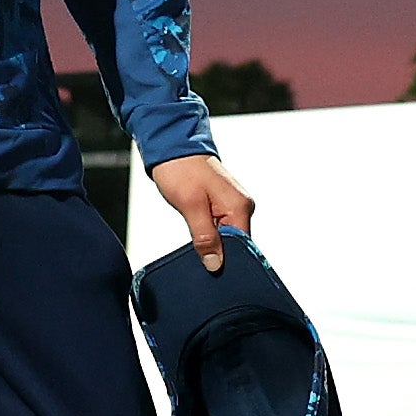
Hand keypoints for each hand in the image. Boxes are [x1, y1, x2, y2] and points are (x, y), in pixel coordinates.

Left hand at [147, 150, 254, 265]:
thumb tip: (215, 263)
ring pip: (226, 237)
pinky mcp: (222, 204)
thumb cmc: (181, 170)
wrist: (172, 147)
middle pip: (236, 244)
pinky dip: (208, 234)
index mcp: (240, 207)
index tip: (210, 268)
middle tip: (198, 256)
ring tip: (195, 241)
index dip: (227, 260)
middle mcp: (241, 206)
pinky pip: (220, 228)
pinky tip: (196, 234)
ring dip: (211, 243)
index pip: (243, 248)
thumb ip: (205, 237)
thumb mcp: (191, 206)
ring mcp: (232, 205)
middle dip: (218, 252)